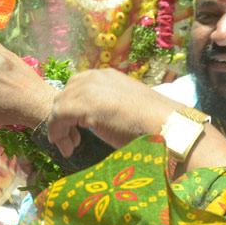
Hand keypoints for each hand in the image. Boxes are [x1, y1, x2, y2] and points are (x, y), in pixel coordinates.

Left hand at [45, 69, 176, 157]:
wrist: (167, 128)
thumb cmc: (152, 123)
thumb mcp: (124, 107)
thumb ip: (107, 105)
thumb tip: (94, 118)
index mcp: (107, 75)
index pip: (76, 86)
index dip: (71, 107)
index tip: (76, 129)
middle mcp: (96, 77)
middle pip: (64, 94)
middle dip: (63, 118)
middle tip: (73, 141)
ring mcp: (89, 89)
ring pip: (59, 106)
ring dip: (60, 129)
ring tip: (70, 147)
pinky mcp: (84, 104)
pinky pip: (57, 117)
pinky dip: (58, 133)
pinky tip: (68, 148)